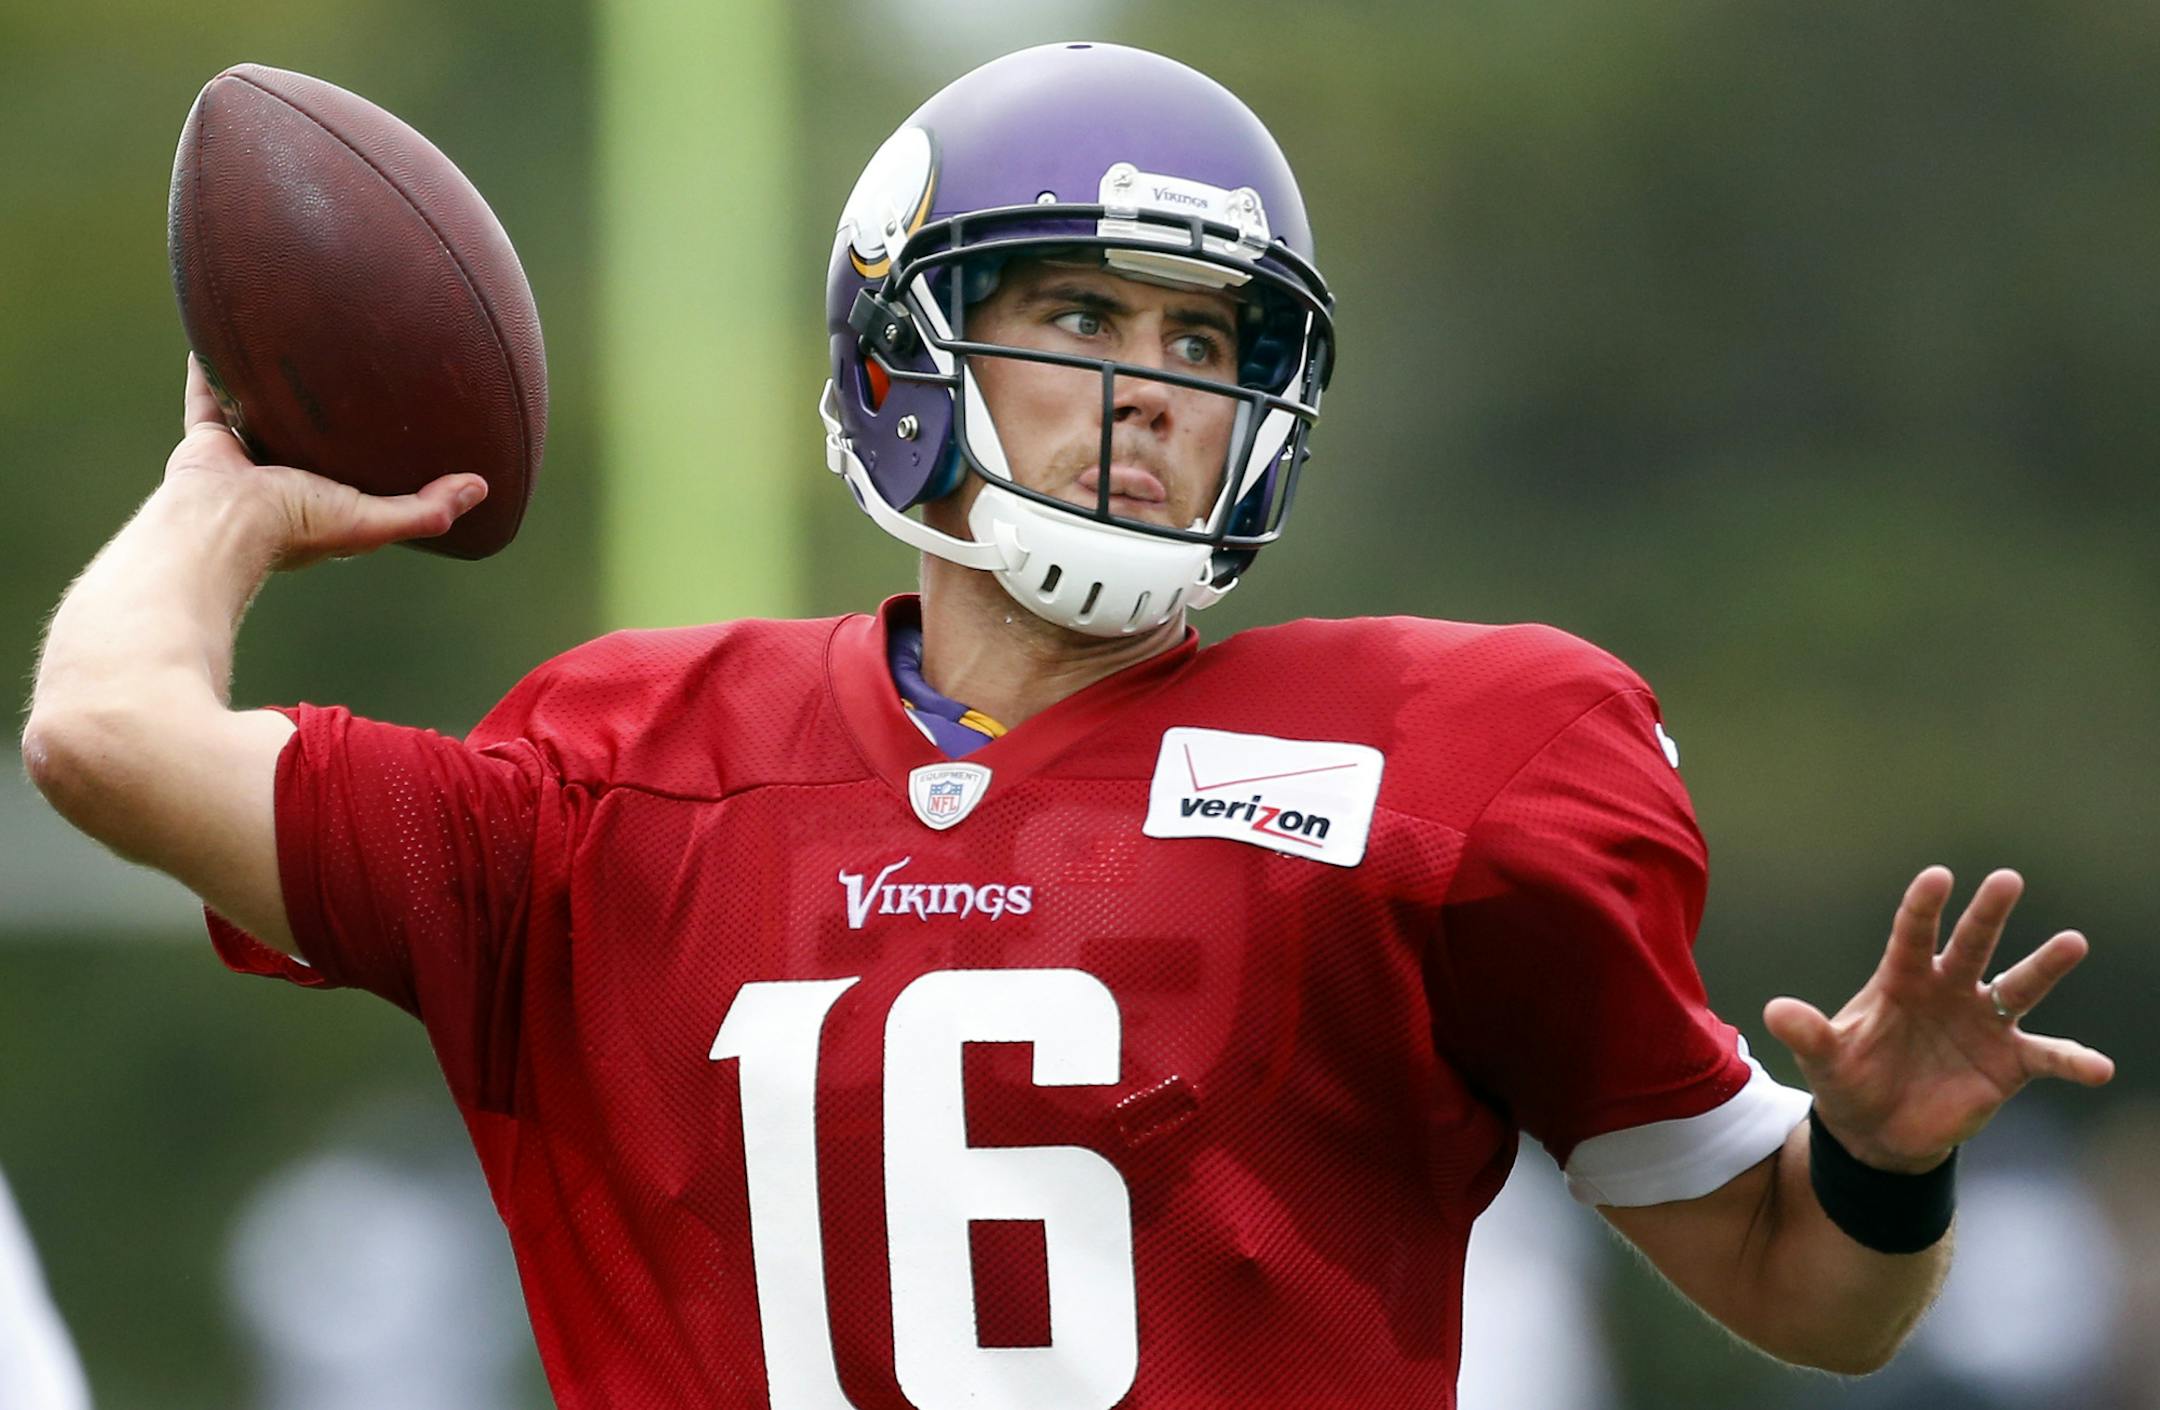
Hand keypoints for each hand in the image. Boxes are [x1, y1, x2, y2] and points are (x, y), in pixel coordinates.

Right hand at [165, 354, 487, 570]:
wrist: (220, 522)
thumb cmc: (296, 527)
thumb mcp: (373, 521)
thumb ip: (427, 509)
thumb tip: (482, 487)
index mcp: (320, 502)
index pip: (355, 473)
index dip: (376, 452)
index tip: (400, 422)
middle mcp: (282, 479)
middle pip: (306, 437)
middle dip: (323, 412)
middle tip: (347, 370)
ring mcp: (243, 457)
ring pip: (259, 412)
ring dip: (272, 386)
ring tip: (291, 347)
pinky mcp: (207, 437)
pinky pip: (209, 394)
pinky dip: (212, 368)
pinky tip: (224, 333)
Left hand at [1763, 866, 2114, 1173]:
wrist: (1878, 1131)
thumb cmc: (1849, 1081)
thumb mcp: (1824, 1059)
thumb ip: (1808, 1034)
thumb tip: (1775, 1011)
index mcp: (1902, 979)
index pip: (1912, 935)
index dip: (1923, 907)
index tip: (1937, 877)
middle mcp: (1949, 990)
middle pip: (1971, 944)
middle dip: (1987, 913)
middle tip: (2006, 878)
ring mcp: (1983, 1023)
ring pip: (2018, 987)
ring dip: (2045, 965)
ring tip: (2073, 940)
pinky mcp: (2009, 1062)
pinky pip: (2047, 1056)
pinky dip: (2073, 1060)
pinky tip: (2098, 1067)